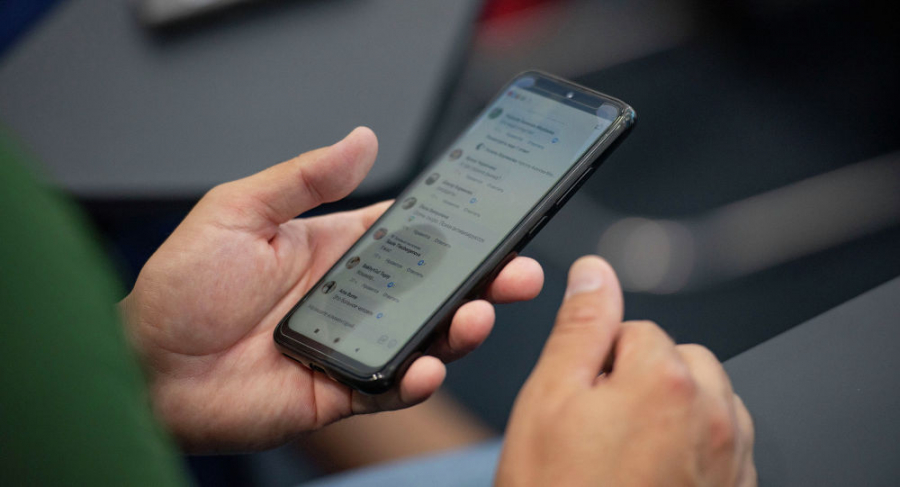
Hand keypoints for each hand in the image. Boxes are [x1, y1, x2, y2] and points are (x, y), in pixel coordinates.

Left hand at [121, 128, 543, 451]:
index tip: (495, 216)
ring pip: (426, 338)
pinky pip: (391, 387)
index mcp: (336, 251)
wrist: (147, 368)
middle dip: (483, 279)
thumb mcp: (239, 212)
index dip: (455, 226)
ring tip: (481, 313)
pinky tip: (428, 364)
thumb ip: (305, 178)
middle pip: (434, 288)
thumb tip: (362, 138)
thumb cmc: (182, 288)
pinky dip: (417, 379)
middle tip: (519, 271)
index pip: (411, 235)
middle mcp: (354, 299)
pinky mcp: (341, 392)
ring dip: (462, 327)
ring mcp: (353, 346)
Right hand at [496, 257, 754, 485]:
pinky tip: (652, 476)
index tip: (580, 404)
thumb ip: (580, 327)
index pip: (635, 330)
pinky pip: (722, 444)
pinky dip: (692, 449)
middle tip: (598, 430)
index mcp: (667, 380)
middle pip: (677, 361)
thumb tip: (594, 273)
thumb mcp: (548, 401)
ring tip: (625, 455)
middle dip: (640, 381)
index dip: (597, 365)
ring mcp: (732, 458)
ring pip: (703, 400)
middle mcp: (715, 415)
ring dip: (670, 412)